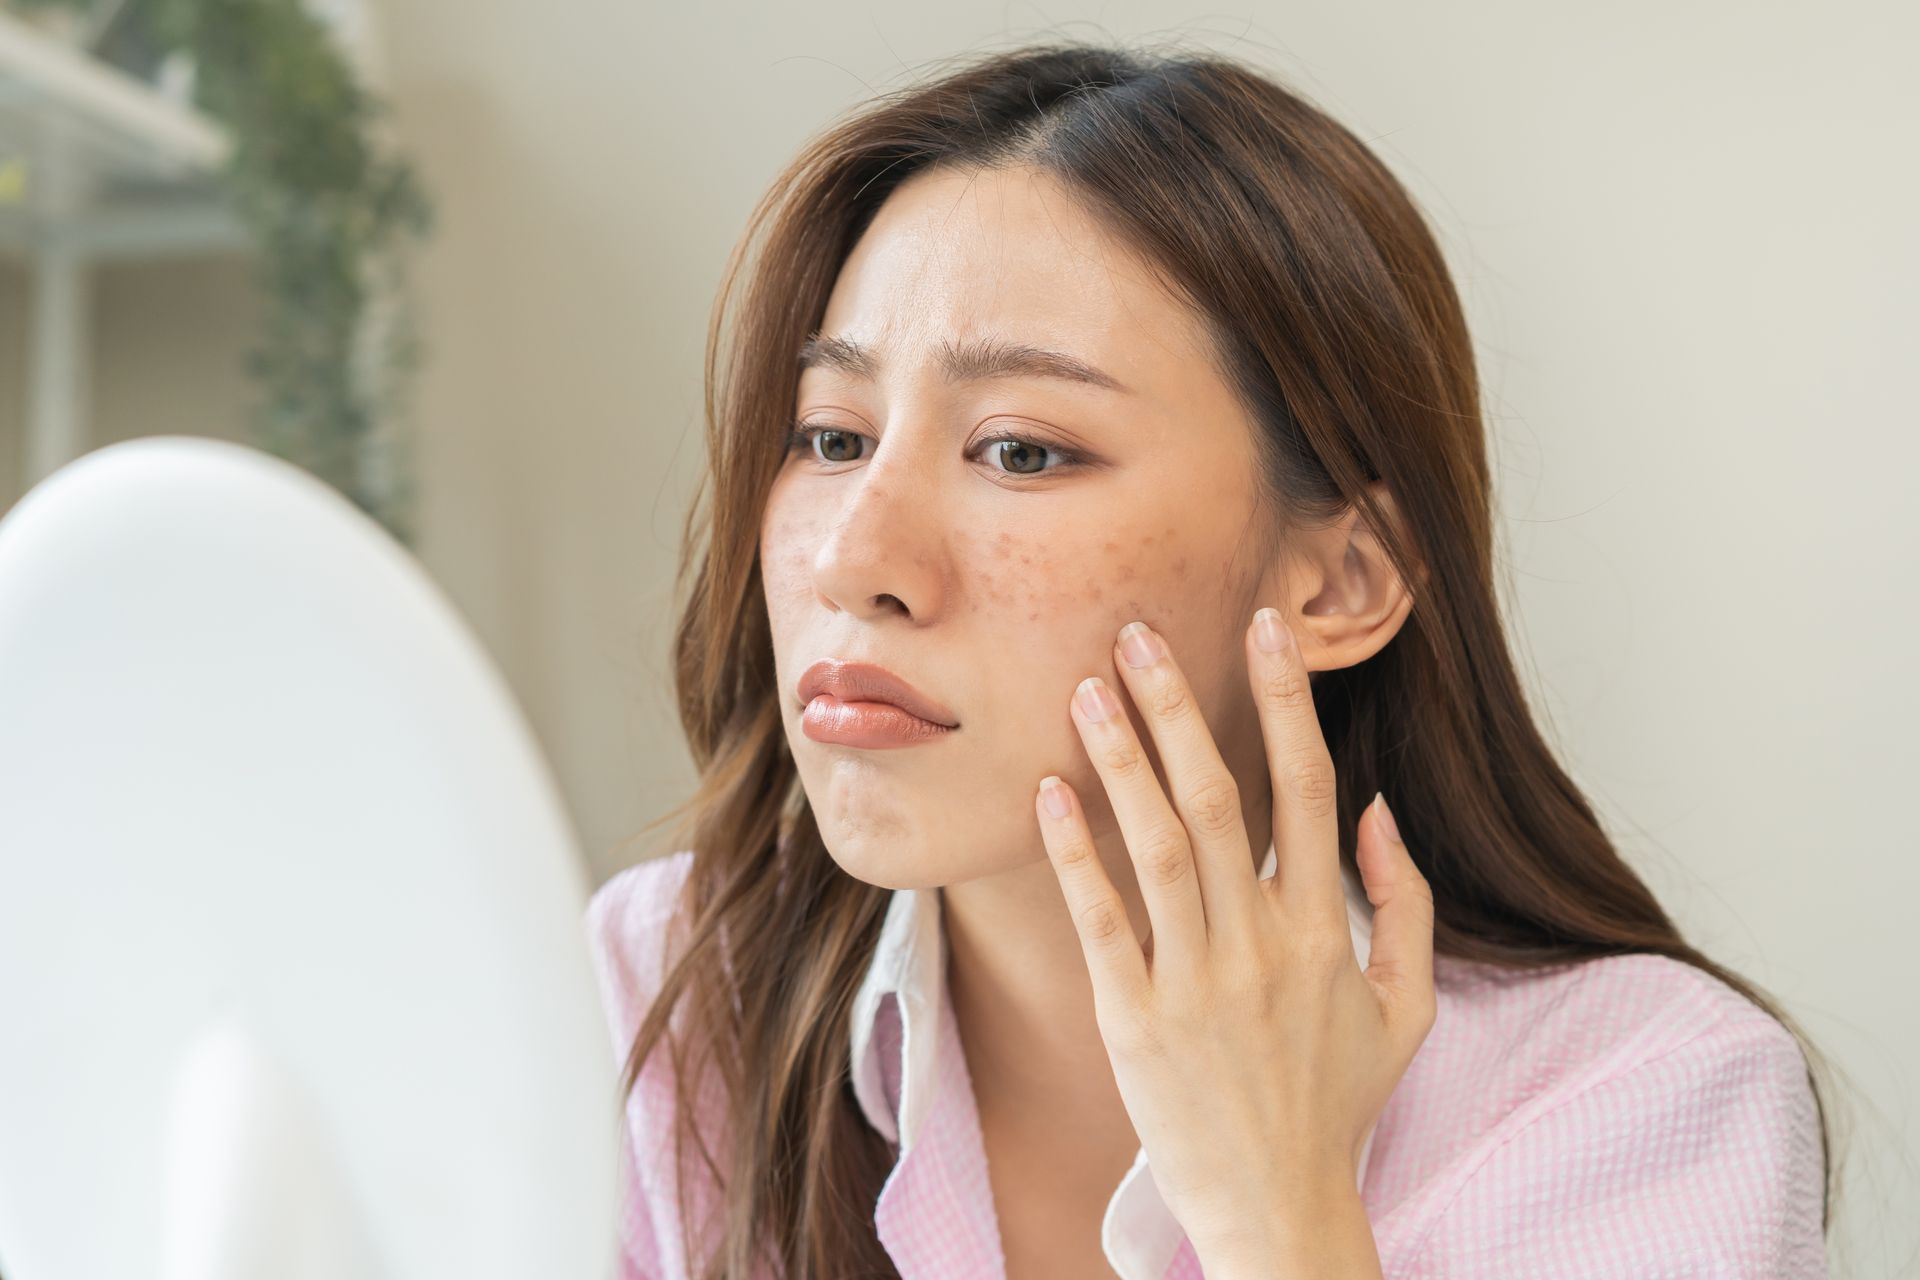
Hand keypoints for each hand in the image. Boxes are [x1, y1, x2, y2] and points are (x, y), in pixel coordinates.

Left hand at [1032, 608, 1435, 1260]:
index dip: (1287, 701)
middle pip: (1217, 798)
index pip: (1309, 788)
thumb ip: (1404, 902)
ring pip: (1157, 846)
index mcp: (1324, 930)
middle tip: (1138, 633)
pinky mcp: (1134, 1021)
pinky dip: (1076, 854)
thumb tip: (1380, 807)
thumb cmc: (1336, 1099)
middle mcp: (1260, 944)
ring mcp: (1195, 982)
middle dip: (1178, 706)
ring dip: (1121, 759)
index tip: (1264, 628)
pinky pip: (1101, 922)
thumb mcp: (1407, 1006)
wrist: (1279, 1203)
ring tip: (1087, 689)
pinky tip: (1051, 793)